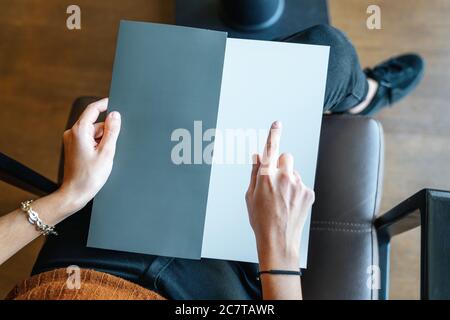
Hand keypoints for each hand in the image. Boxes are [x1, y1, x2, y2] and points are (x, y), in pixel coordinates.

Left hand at [59, 98, 120, 214]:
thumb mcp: (107, 152)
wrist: (75, 193)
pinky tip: (99, 158)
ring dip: (102, 140)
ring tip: (104, 157)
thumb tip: (115, 115)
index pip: (93, 109)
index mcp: (79, 131)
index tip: (115, 103)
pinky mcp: (73, 147)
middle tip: (111, 147)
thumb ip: (112, 131)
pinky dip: (97, 145)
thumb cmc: (89, 176)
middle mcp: (72, 133)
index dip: (105, 104)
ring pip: (93, 132)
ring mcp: (72, 140)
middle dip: (107, 131)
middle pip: (95, 123)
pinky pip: (88, 139)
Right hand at [245, 121, 314, 269]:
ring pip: (294, 172)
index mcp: (265, 176)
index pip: (270, 149)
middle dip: (282, 164)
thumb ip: (254, 173)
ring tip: (283, 199)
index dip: (273, 134)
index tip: (277, 123)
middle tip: (277, 180)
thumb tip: (257, 156)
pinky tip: (291, 205)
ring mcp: (298, 185)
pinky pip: (302, 184)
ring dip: (289, 180)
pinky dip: (297, 191)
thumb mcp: (250, 196)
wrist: (278, 240)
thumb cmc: (260, 219)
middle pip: (287, 157)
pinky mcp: (308, 193)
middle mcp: (283, 177)